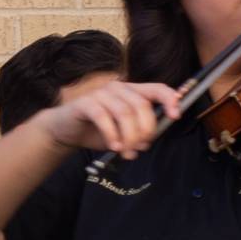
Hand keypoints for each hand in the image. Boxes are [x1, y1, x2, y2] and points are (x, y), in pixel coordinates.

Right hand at [35, 80, 183, 159]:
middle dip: (145, 129)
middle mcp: (118, 88)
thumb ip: (136, 135)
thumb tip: (146, 143)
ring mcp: (101, 94)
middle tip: (140, 147)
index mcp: (131, 91)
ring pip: (124, 112)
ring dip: (129, 136)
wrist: (65, 130)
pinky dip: (111, 134)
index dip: (169, 99)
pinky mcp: (85, 103)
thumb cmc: (96, 130)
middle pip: (141, 105)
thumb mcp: (122, 133)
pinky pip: (103, 117)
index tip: (175, 116)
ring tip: (126, 151)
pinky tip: (113, 146)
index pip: (157, 89)